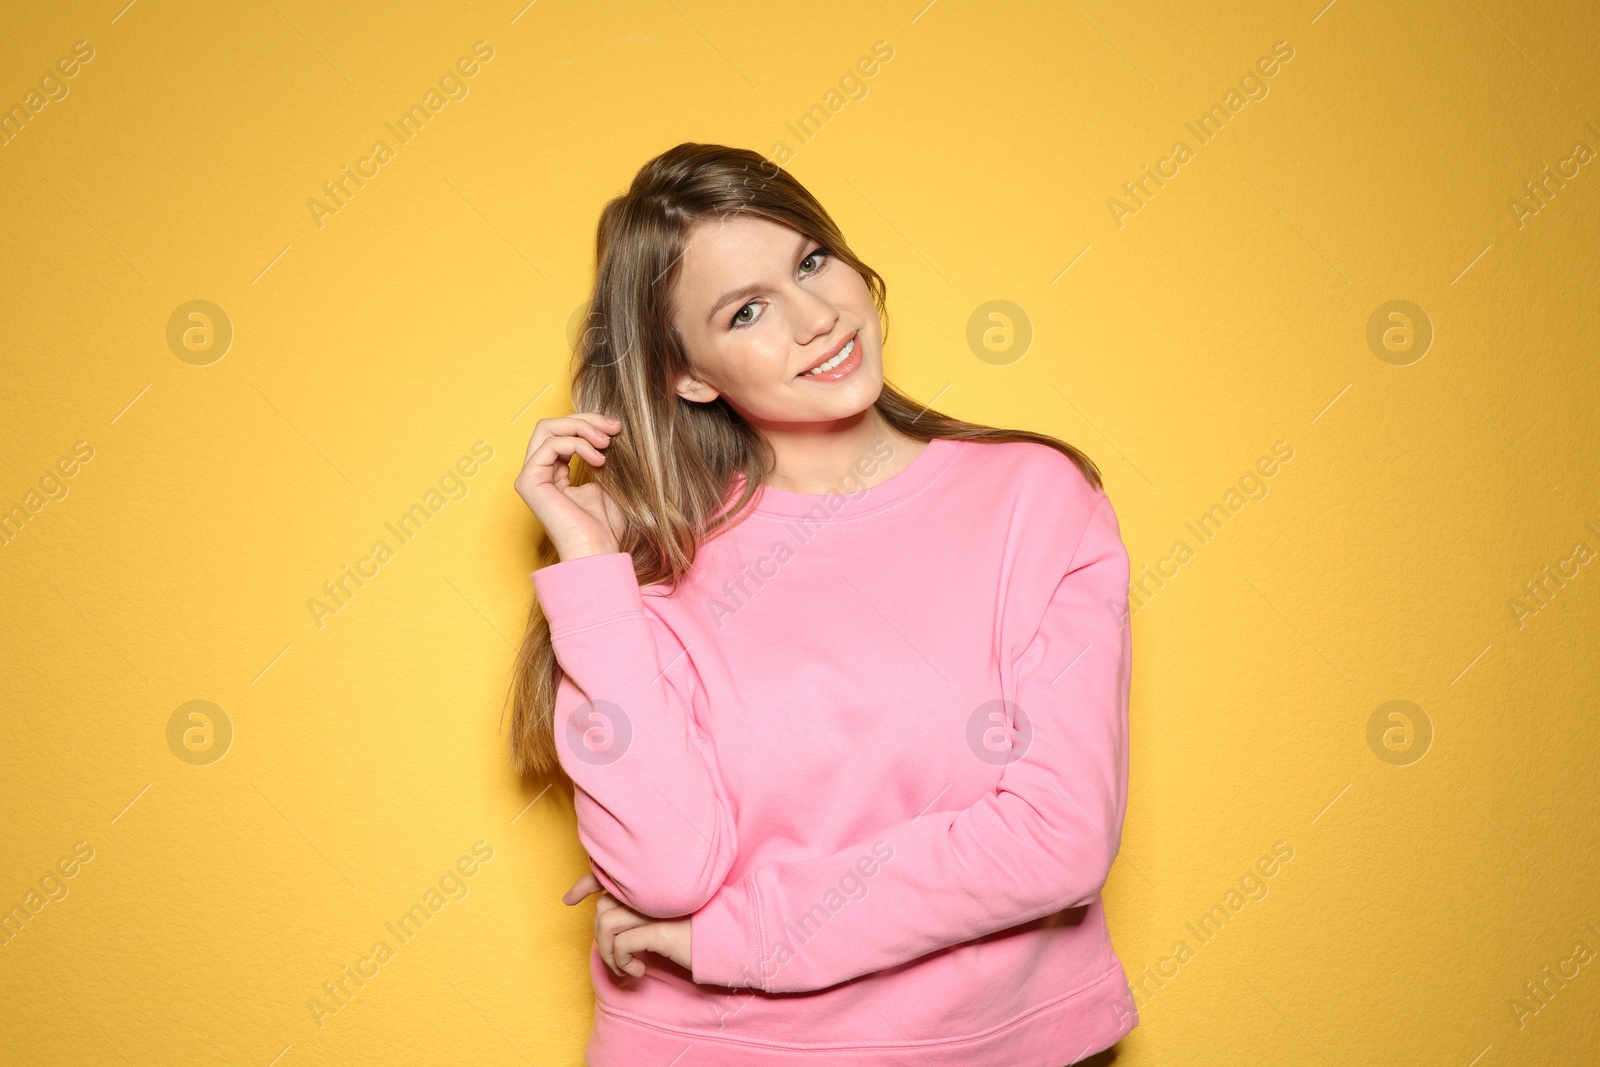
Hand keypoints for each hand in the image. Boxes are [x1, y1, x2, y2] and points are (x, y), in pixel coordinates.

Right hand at [514, 412, 626, 561]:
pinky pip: (551, 445)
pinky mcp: (529, 481)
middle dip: (585, 420)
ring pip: (548, 428)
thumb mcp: (606, 479)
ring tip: (607, 444)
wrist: (597, 551)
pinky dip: (578, 444)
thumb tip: (606, 427)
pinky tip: (598, 459)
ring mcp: (530, 476)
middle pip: (552, 425)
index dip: (589, 423)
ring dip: (582, 429)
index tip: (616, 428)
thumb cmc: (604, 525)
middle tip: (613, 428)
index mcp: (553, 471)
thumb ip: (599, 452)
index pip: (562, 432)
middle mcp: (537, 471)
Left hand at [563, 868, 690, 978]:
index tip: (570, 898)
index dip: (585, 884)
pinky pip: (622, 944)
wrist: (732, 941)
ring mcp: (655, 909)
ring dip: (609, 953)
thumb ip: (642, 912)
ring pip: (606, 923)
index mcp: (651, 885)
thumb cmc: (701, 932)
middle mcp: (651, 891)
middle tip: (618, 960)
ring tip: (627, 967)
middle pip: (603, 906)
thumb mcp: (667, 919)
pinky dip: (623, 962)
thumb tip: (610, 919)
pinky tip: (640, 972)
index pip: (610, 875)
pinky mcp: (660, 929)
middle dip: (601, 937)